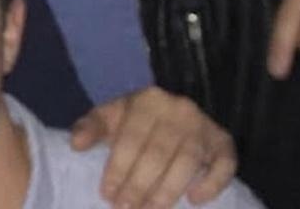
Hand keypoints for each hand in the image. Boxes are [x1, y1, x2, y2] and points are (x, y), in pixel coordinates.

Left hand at [71, 86, 236, 208]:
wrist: (173, 111)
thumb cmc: (135, 120)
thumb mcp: (111, 117)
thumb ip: (91, 128)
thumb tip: (75, 144)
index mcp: (147, 101)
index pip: (131, 139)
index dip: (118, 169)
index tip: (107, 194)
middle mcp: (179, 110)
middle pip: (158, 153)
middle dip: (140, 186)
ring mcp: (204, 126)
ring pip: (188, 162)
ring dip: (168, 191)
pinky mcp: (224, 142)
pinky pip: (224, 165)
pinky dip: (211, 184)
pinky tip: (194, 200)